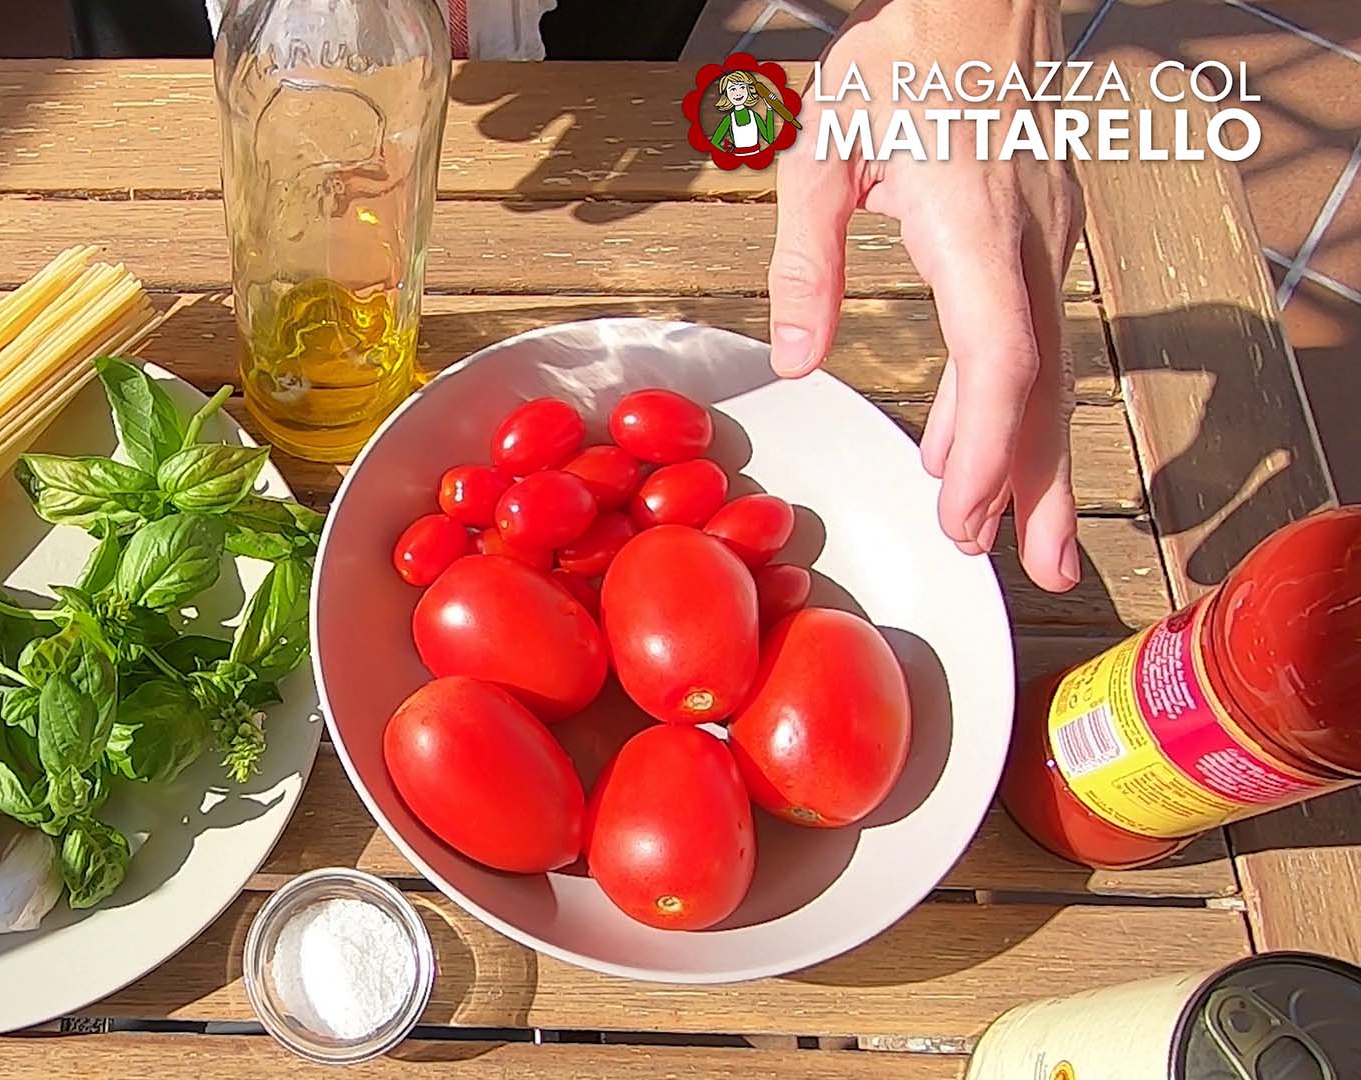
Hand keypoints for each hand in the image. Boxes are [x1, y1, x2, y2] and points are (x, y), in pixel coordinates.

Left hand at [769, 0, 1083, 592]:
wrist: (975, 3)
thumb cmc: (900, 63)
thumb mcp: (821, 154)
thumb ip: (806, 263)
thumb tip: (797, 360)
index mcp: (974, 229)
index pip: (999, 360)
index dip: (989, 447)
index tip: (967, 513)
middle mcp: (1027, 246)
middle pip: (1045, 387)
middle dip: (1041, 486)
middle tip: (1039, 568)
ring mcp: (1044, 244)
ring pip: (1047, 369)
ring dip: (1032, 456)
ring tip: (1015, 535)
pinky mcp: (1038, 239)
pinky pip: (1028, 337)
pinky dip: (1006, 399)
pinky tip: (973, 445)